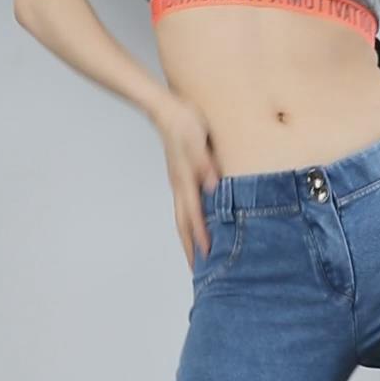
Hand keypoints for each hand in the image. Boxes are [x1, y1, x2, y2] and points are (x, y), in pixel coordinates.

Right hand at [153, 92, 223, 268]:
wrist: (165, 110)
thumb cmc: (184, 122)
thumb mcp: (198, 140)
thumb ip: (206, 163)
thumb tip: (214, 186)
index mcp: (185, 180)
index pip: (194, 214)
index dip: (200, 235)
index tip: (207, 255)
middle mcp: (179, 186)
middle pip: (183, 224)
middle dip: (190, 247)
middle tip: (197, 270)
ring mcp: (178, 184)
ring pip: (182, 217)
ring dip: (188, 238)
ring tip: (196, 255)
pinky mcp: (180, 178)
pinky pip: (184, 207)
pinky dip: (189, 222)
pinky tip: (197, 226)